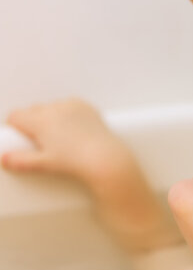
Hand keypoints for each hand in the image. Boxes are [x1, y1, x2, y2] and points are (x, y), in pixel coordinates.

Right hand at [1, 98, 132, 186]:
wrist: (105, 158)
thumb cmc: (77, 162)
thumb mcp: (45, 164)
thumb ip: (22, 161)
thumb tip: (4, 159)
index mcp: (40, 121)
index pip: (16, 116)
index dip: (15, 127)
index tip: (20, 137)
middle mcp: (54, 109)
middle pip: (33, 111)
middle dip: (33, 122)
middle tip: (42, 141)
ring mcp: (71, 105)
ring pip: (51, 107)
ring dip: (51, 117)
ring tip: (60, 136)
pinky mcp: (86, 106)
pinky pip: (69, 105)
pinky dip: (68, 113)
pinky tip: (74, 128)